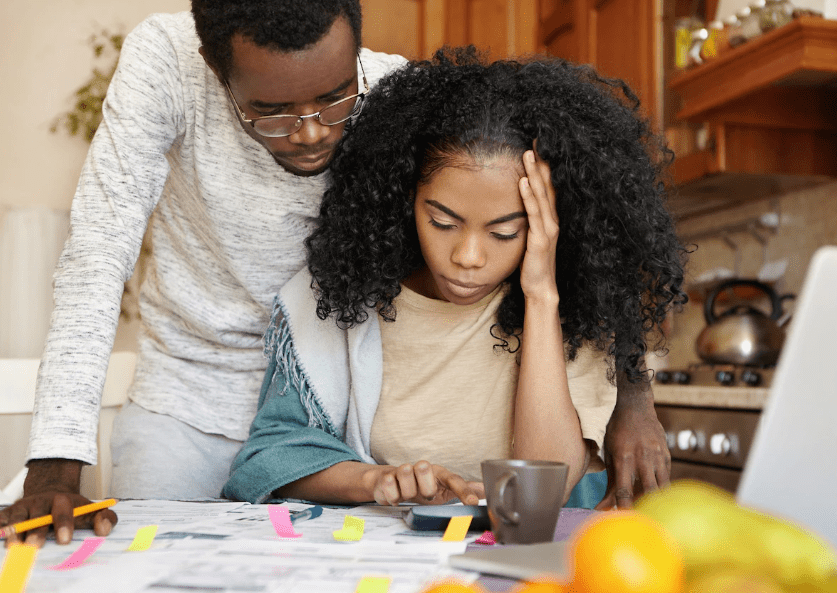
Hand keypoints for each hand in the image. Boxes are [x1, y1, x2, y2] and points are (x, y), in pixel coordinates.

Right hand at [0, 459, 116, 546]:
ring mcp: (25, 506)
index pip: (64, 512)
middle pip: (38, 516)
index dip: (64, 524)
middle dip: (37, 531)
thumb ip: (105, 518)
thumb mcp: (92, 511)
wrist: (52, 492)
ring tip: (14, 546)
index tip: (64, 539)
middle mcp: (42, 502)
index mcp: (63, 501)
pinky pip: (2, 518)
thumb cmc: (72, 508)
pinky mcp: (10, 512)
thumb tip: (103, 529)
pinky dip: (0, 525)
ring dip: (15, 532)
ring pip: (18, 518)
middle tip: (35, 546)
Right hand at [368, 461, 483, 505]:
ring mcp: (403, 470)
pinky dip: (392, 496)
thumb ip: (464, 489)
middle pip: (424, 468)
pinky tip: (395, 495)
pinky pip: (389, 486)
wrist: (392, 484)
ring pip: (406, 478)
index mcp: (439, 473)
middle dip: (424, 487)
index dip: (463, 490)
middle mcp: (422, 468)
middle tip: (423, 495)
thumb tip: (484, 489)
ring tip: (408, 495)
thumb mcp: (443, 490)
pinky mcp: (387, 476)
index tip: (472, 502)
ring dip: (407, 493)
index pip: (454, 479)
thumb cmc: (422, 488)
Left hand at [518, 147, 559, 302]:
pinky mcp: (540, 240)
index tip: (538, 146)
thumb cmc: (532, 264)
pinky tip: (523, 181)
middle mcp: (552, 220)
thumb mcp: (529, 237)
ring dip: (535, 173)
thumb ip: (526, 221)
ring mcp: (548, 229)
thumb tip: (515, 207)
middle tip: (535, 140)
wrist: (540, 288)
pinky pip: (534, 214)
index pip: (547, 187)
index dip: (543, 166)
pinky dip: (529, 196)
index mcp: (549, 219)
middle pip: (547, 185)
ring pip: (541, 196)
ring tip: (528, 154)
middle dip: (541, 162)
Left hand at [595, 377, 670, 509]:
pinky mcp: (666, 456)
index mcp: (623, 457)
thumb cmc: (617, 431)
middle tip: (640, 521)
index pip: (624, 490)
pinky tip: (653, 495)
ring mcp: (657, 456)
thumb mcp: (608, 454)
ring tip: (648, 511)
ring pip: (662, 488)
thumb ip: (608, 483)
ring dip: (655, 502)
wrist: (635, 407)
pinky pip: (666, 479)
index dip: (624, 508)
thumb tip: (602, 508)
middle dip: (645, 508)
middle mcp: (642, 458)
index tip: (623, 522)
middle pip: (648, 491)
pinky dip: (660, 490)